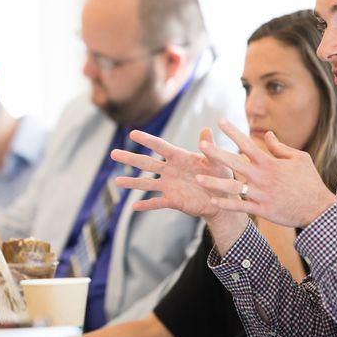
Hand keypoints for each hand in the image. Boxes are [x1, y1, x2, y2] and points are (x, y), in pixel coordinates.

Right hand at [115, 129, 243, 227]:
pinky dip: (146, 205)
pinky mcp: (174, 200)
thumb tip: (206, 130)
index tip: (132, 133)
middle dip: (130, 158)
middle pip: (146, 163)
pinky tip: (133, 207)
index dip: (147, 140)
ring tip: (117, 181)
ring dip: (132, 183)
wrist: (224, 199)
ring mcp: (170, 186)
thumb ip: (209, 148)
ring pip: (147, 184)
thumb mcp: (218, 161)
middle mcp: (171, 170)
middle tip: (113, 153)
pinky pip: (157, 202)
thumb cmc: (221, 176)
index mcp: (180, 157)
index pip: (160, 146)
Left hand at [196, 119, 336, 227]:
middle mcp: (261, 177)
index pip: (247, 143)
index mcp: (269, 163)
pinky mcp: (262, 210)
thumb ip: (280, 147)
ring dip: (214, 183)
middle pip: (234, 162)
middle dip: (216, 153)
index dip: (233, 132)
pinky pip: (241, 207)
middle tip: (201, 145)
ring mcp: (261, 194)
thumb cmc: (309, 181)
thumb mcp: (299, 158)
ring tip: (198, 178)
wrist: (318, 209)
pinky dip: (226, 205)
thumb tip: (267, 134)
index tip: (219, 121)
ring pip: (233, 187)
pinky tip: (212, 201)